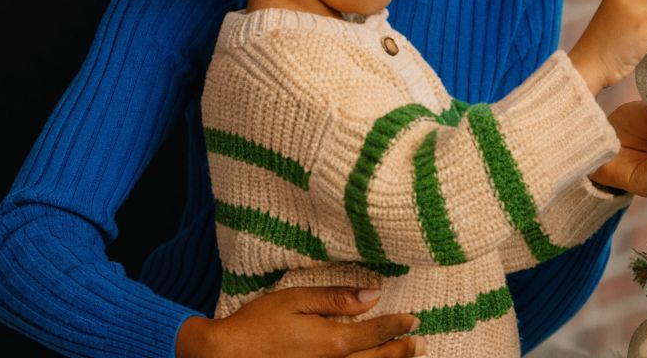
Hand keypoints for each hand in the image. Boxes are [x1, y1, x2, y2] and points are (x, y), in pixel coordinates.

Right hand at [175, 286, 423, 357]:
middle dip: (400, 351)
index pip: (374, 332)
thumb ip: (334, 299)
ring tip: (405, 357)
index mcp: (331, 341)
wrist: (227, 356)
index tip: (413, 320)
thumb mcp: (295, 299)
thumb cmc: (256, 324)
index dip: (396, 326)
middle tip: (420, 344)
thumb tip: (371, 296)